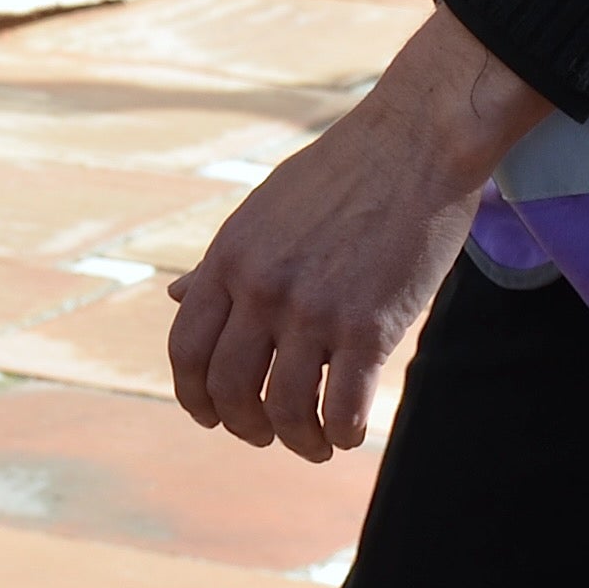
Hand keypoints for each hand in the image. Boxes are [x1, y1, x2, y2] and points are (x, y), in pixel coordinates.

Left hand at [163, 10, 551, 460]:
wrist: (415, 143)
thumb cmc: (340, 175)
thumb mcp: (260, 212)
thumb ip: (220, 263)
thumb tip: (173, 295)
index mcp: (228, 259)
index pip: (184, 351)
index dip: (193, 398)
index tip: (212, 418)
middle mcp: (260, 288)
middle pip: (227, 390)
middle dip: (243, 427)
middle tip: (266, 436)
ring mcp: (312, 309)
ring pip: (283, 410)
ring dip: (297, 441)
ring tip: (315, 444)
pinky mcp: (369, 326)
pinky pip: (343, 407)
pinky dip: (342, 434)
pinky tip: (349, 432)